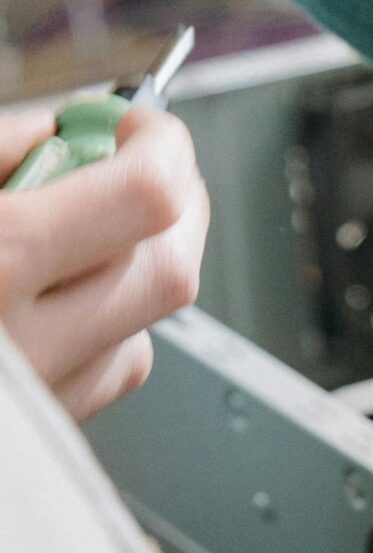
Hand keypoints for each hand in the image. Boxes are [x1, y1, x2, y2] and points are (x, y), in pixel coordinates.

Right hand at [0, 104, 207, 420]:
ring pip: (150, 324)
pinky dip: (106, 321)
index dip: (160, 145)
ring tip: (66, 234)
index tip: (139, 125)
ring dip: (131, 265)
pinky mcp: (52, 427)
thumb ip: (8, 146)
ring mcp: (47, 396)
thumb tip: (72, 126)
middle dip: (172, 204)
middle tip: (134, 166)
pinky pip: (115, 368)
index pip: (149, 196)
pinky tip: (52, 296)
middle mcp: (33, 345)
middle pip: (174, 268)